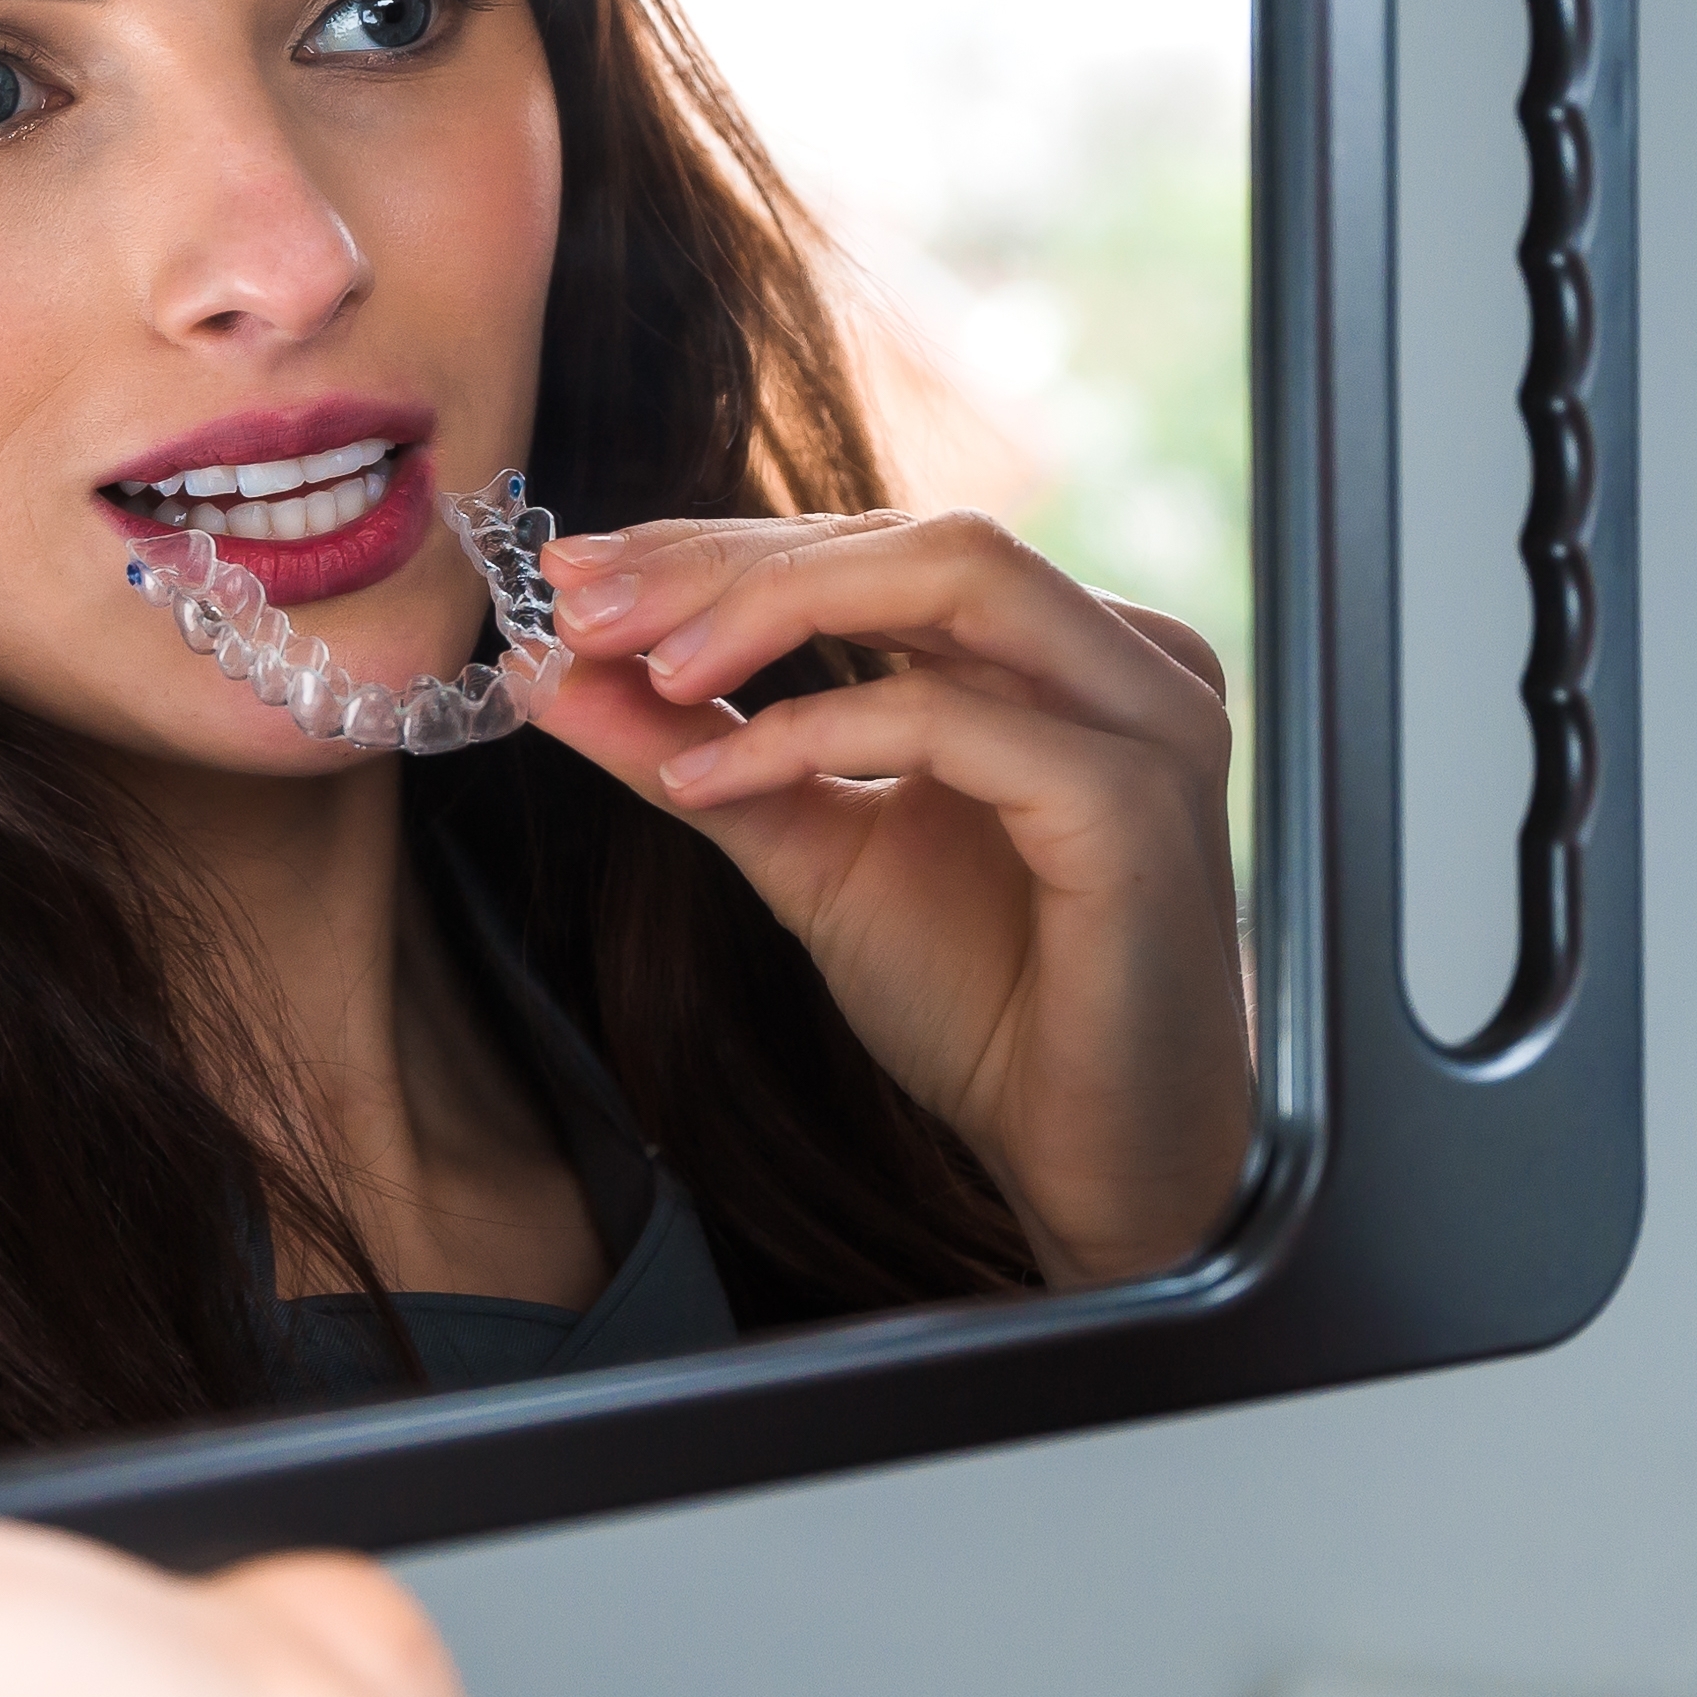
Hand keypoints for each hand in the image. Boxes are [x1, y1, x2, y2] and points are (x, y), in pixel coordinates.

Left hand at [528, 509, 1253, 1285]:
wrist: (1091, 1161)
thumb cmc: (986, 1006)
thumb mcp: (807, 853)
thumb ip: (695, 753)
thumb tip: (548, 668)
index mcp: (1060, 650)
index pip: (881, 545)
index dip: (723, 547)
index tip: (577, 576)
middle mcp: (1124, 656)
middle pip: (914, 536)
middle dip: (731, 561)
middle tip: (582, 602)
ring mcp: (1148, 720)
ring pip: (955, 577)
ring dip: (776, 604)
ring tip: (643, 664)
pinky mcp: (1133, 806)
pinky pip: (955, 721)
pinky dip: (816, 730)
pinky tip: (711, 780)